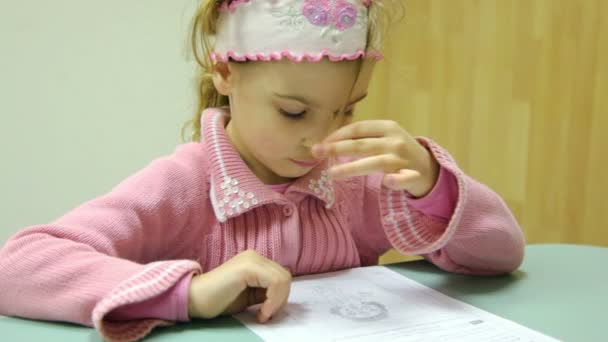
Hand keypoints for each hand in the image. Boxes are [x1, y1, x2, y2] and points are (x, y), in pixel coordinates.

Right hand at [188, 250, 291, 322]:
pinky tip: (260, 312)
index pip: (281, 276)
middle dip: (280, 300)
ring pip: (283, 279)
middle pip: (285, 277)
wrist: (194, 299)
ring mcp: (251, 259)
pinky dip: (273, 301)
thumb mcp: (250, 295)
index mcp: (255, 261)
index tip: (266, 313)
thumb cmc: (218, 300)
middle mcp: (255, 256)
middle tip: (265, 315)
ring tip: (262, 314)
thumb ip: (265, 291)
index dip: (280, 297)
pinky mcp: (248, 267)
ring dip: (277, 302)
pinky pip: (275, 283)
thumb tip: (282, 296)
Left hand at [312, 120, 439, 197]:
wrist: (428, 166)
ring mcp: (403, 160)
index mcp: (387, 127)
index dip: (338, 135)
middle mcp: (394, 141)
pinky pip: (404, 179)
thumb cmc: (398, 150)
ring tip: (332, 173)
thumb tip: (327, 141)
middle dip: (337, 148)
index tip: (321, 143)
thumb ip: (361, 137)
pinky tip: (387, 182)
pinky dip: (396, 181)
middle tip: (316, 152)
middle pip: (362, 145)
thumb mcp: (383, 136)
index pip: (358, 129)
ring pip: (377, 162)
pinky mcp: (412, 177)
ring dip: (353, 168)